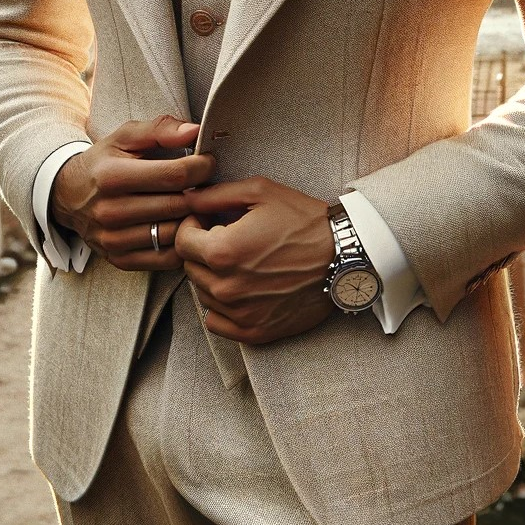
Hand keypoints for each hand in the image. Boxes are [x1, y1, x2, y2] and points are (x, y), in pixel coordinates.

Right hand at [50, 115, 214, 270]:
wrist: (67, 196)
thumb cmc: (103, 163)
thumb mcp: (125, 136)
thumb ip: (160, 129)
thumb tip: (195, 132)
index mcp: (112, 176)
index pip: (175, 175)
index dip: (202, 167)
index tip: (207, 162)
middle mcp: (110, 211)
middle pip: (179, 205)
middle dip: (202, 192)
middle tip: (207, 184)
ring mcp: (114, 239)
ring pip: (176, 233)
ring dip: (194, 219)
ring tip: (196, 204)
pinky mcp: (120, 260)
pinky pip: (168, 259)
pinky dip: (182, 243)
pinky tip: (181, 226)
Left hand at [177, 177, 335, 344]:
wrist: (344, 257)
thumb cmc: (304, 221)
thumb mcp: (260, 192)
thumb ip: (215, 195)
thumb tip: (186, 199)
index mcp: (222, 252)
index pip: (181, 241)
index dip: (191, 226)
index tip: (207, 222)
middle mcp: (226, 287)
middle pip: (190, 268)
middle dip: (203, 250)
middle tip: (228, 239)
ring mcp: (240, 313)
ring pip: (203, 294)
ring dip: (213, 277)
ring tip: (241, 262)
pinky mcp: (255, 331)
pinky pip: (216, 323)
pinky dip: (221, 307)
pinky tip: (241, 289)